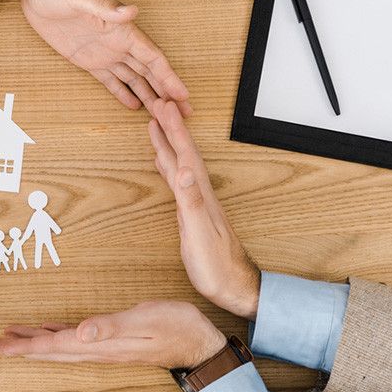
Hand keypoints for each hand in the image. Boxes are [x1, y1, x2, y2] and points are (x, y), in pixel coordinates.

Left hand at [0, 300, 224, 368]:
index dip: (24, 346)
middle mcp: (98, 350)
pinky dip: (55, 337)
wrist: (199, 344)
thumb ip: (110, 327)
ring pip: (60, 347)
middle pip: (51, 351)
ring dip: (35, 342)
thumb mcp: (145, 319)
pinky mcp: (112, 343)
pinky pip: (74, 343)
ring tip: (12, 336)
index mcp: (101, 345)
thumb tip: (78, 333)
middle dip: (21, 347)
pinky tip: (49, 332)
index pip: (54, 347)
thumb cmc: (176, 327)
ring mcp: (105, 348)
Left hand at [20, 0, 190, 115]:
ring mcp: (105, 53)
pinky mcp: (89, 61)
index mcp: (122, 31)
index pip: (153, 58)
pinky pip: (111, 81)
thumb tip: (132, 11)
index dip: (169, 77)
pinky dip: (123, 94)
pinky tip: (135, 107)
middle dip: (167, 93)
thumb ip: (106, 7)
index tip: (183, 96)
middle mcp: (119, 44)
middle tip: (184, 115)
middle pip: (150, 73)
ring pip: (134, 79)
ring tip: (163, 117)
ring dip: (150, 97)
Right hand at [149, 100, 260, 319]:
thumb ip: (190, 201)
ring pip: (179, 165)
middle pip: (182, 153)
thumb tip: (184, 168)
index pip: (185, 154)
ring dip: (168, 144)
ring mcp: (196, 202)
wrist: (234, 286)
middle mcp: (199, 194)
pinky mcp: (191, 213)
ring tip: (156, 127)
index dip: (173, 130)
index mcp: (199, 194)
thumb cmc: (216, 266)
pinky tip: (164, 164)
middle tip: (156, 104)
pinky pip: (177, 181)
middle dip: (170, 128)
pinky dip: (168, 168)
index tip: (161, 105)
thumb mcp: (199, 234)